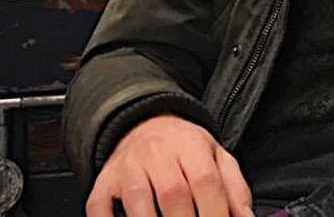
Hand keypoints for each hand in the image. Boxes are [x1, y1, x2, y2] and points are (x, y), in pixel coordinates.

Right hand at [86, 114, 253, 216]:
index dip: (215, 213)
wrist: (145, 124)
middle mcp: (159, 152)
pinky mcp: (104, 181)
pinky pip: (99, 207)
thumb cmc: (186, 150)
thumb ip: (234, 189)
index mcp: (192, 145)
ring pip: (139, 201)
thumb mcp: (216, 157)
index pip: (206, 181)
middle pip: (174, 193)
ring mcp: (129, 166)